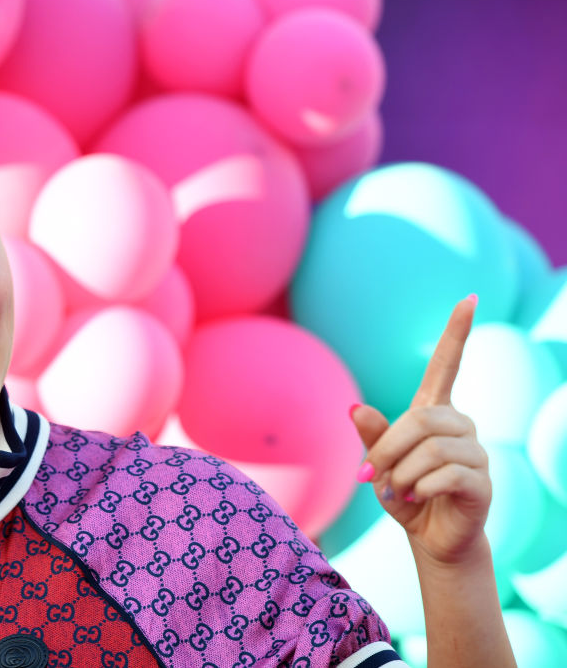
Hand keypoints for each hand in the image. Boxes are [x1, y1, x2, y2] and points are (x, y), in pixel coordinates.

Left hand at [350, 296, 491, 564]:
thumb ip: (371, 437)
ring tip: (397, 489)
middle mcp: (460, 425)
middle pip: (420, 419)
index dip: (456, 333)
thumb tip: (354, 407)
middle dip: (387, 448)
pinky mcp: (483, 482)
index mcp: (434, 413)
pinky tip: (415, 497)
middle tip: (371, 474)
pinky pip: (446, 474)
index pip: (447, 365)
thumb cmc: (403, 493)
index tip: (469, 299)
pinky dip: (419, 486)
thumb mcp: (377, 464)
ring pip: (431, 448)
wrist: (430, 538)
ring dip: (401, 472)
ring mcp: (476, 453)